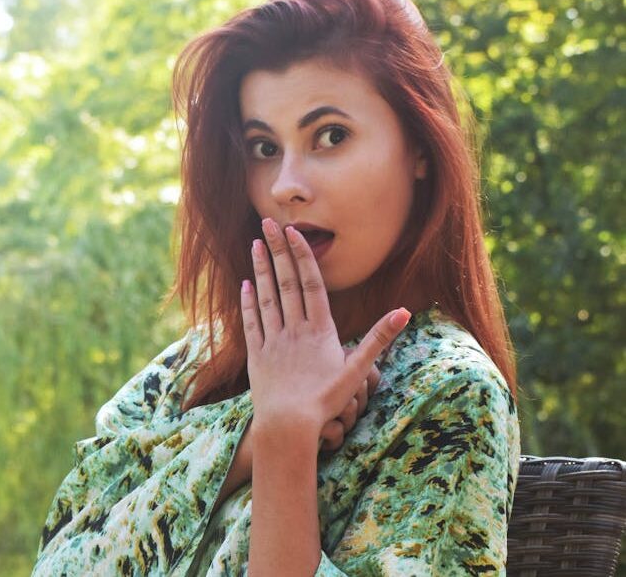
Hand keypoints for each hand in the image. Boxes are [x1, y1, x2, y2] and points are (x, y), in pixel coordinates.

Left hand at [241, 217, 409, 438]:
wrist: (288, 426)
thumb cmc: (325, 401)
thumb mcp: (358, 371)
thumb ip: (379, 339)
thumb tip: (404, 313)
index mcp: (319, 330)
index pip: (310, 283)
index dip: (302, 256)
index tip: (293, 232)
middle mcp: (294, 329)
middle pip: (286, 282)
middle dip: (277, 251)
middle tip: (268, 222)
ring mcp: (272, 340)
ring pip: (266, 297)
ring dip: (260, 269)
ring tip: (255, 244)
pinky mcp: (256, 355)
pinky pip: (251, 322)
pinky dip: (248, 302)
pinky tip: (244, 285)